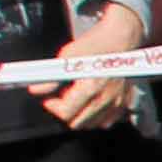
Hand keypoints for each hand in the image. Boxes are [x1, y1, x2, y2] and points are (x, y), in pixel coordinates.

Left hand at [47, 5, 147, 131]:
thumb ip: (51, 77)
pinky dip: (97, 116)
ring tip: (77, 99)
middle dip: (65, 112)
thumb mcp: (68, 56)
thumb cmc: (98, 43)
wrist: (122, 37)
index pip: (65, 113)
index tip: (49, 100)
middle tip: (62, 98)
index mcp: (90, 87)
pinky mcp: (124, 102)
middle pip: (77, 123)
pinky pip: (107, 120)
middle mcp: (105, 98)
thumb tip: (36, 89)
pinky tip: (92, 103)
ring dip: (81, 115)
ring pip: (91, 124)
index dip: (52, 107)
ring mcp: (116, 102)